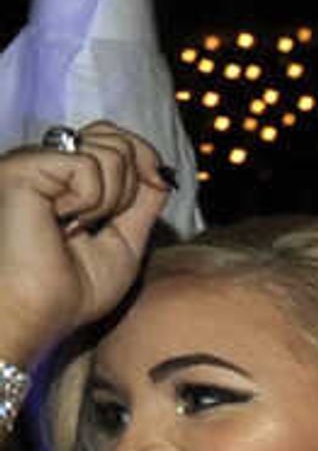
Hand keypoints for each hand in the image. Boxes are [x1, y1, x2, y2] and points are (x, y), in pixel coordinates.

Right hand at [0, 123, 167, 367]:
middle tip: (98, 223)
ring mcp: (32, 160)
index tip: (157, 183)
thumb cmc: (73, 289)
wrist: (39, 312)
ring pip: (110, 151)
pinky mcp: (24, 165)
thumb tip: (161, 172)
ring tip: (74, 227)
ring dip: (110, 201)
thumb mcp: (125, 241)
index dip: (144, 158)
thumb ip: (142, 202)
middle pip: (117, 137)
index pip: (114, 140)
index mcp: (64, 178)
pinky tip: (60, 221)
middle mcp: (45, 162)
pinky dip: (89, 202)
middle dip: (130, 185)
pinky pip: (89, 167)